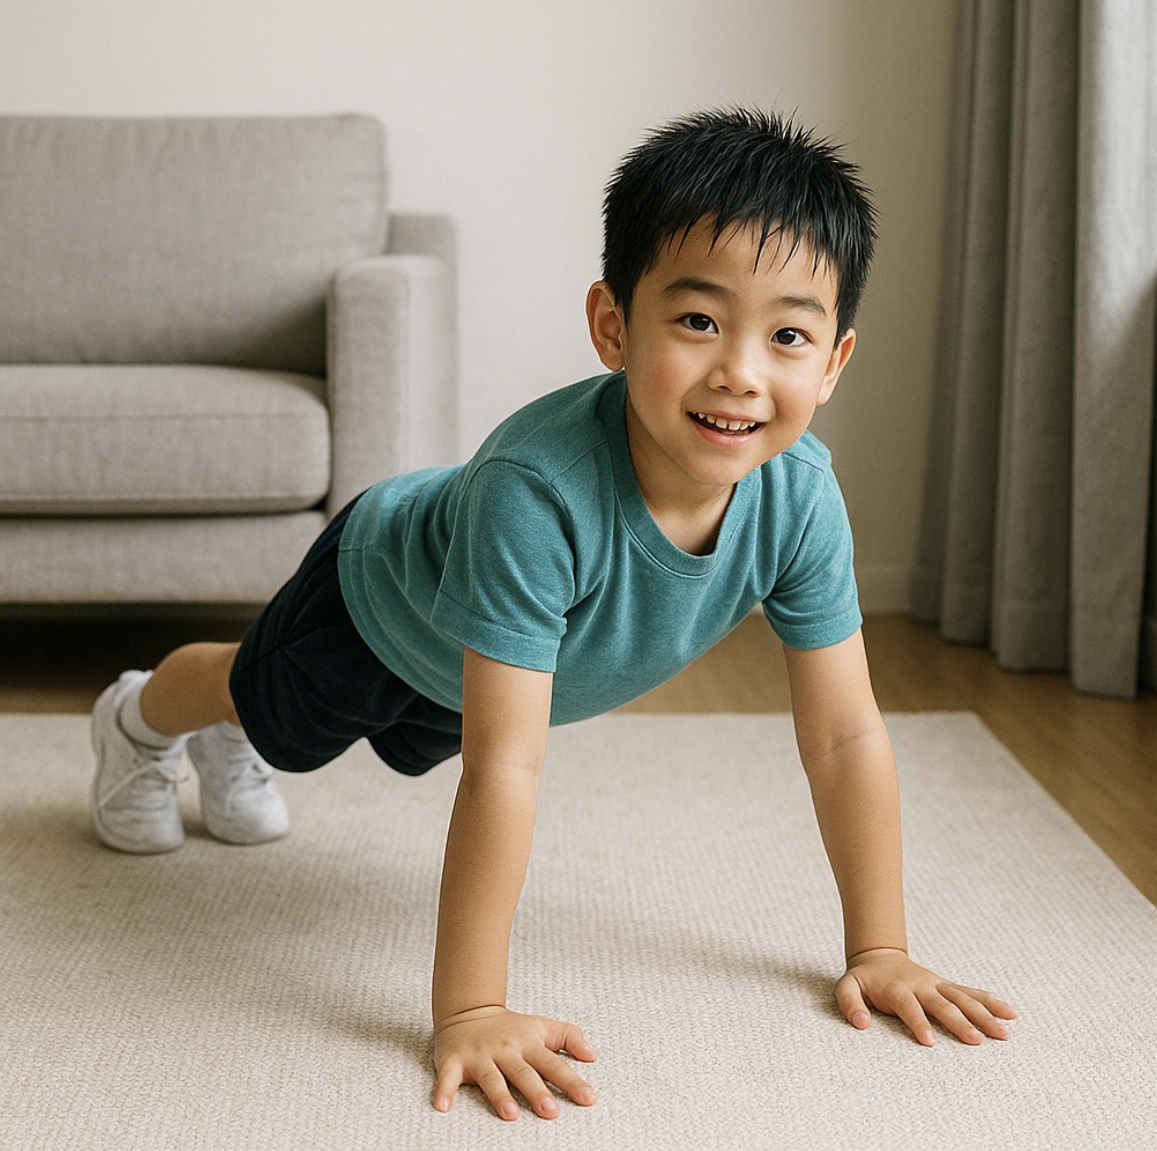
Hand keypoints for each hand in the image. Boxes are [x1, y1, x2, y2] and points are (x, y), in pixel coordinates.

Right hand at [433, 1006, 597, 1120]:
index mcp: (528, 1043)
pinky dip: (444, 1091)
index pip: (553, 1064)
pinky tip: (443, 1107)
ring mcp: (479, 1056)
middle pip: (523, 1073)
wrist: (468, 1011)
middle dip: (537, 1092)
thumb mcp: (541, 1027)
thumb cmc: (510, 1027)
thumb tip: (594, 1054)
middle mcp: (505, 1050)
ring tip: (511, 1114)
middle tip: (551, 1111)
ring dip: (500, 1095)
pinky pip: (448, 1078)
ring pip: (491, 1077)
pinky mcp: (454, 1061)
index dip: (571, 1081)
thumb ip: (568, 1038)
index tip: (588, 1097)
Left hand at [836, 948, 1017, 1045]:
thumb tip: (861, 1024)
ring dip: (983, 1015)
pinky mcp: (947, 986)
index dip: (918, 1023)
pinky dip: (991, 1002)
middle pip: (943, 1004)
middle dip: (959, 1022)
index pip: (909, 1007)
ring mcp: (937, 985)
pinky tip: (1011, 1013)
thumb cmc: (863, 979)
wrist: (878, 955)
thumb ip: (849, 1004)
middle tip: (976, 1041)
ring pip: (963, 999)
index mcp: (897, 989)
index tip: (930, 1041)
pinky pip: (971, 993)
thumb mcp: (847, 987)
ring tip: (1003, 1033)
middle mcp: (921, 986)